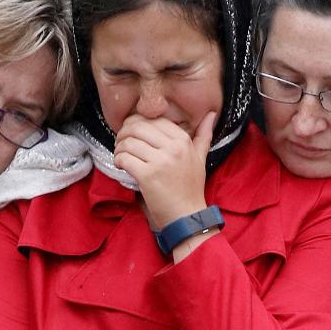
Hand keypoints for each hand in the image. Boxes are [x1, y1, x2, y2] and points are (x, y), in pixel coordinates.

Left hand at [113, 112, 215, 227]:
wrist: (187, 216)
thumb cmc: (191, 188)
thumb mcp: (201, 158)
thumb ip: (203, 135)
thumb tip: (212, 113)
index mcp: (184, 140)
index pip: (153, 119)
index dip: (137, 122)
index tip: (133, 133)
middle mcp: (173, 148)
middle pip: (138, 127)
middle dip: (124, 133)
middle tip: (121, 143)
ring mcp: (160, 162)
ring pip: (128, 142)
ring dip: (119, 148)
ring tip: (121, 155)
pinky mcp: (147, 176)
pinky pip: (125, 158)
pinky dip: (118, 160)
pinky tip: (121, 165)